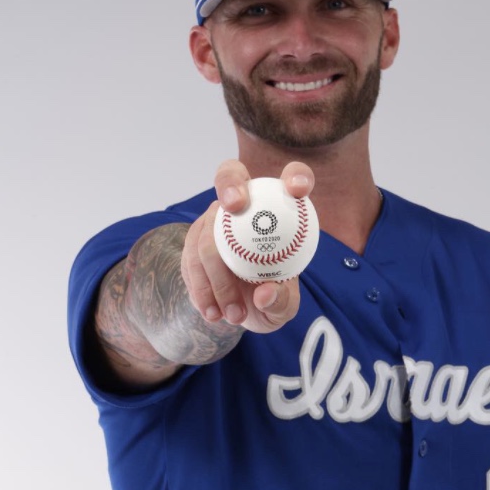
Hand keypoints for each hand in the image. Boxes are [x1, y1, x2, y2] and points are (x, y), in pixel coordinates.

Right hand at [181, 159, 312, 333]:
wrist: (240, 312)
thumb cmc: (271, 300)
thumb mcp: (284, 307)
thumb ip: (280, 301)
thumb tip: (264, 293)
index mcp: (280, 211)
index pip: (294, 177)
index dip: (297, 175)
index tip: (299, 189)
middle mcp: (244, 205)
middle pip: (230, 176)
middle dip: (231, 185)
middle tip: (235, 204)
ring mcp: (215, 220)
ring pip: (207, 232)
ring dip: (217, 275)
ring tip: (234, 314)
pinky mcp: (193, 239)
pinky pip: (191, 257)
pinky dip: (201, 288)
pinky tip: (213, 313)